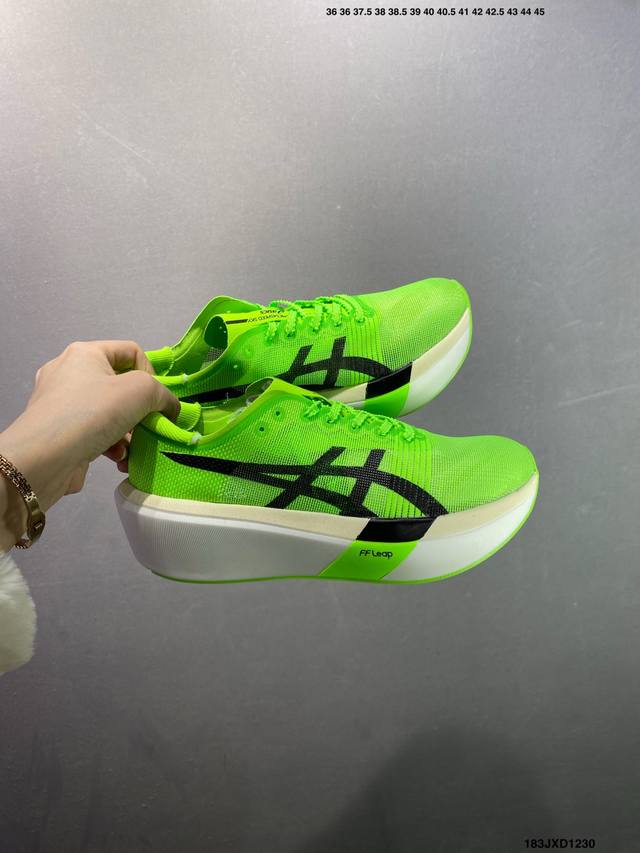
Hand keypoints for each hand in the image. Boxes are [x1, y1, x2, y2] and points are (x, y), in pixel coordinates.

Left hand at [0, 341, 178, 548]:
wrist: (44, 458)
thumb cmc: (93, 413)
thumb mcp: (140, 391)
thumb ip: (163, 394)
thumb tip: (171, 408)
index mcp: (85, 353)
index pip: (131, 352)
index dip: (151, 372)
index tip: (156, 399)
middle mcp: (69, 373)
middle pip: (120, 386)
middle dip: (140, 410)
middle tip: (149, 426)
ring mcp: (61, 404)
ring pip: (110, 413)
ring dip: (129, 432)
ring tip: (133, 449)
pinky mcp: (60, 431)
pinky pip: (95, 432)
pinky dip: (111, 445)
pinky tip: (118, 460)